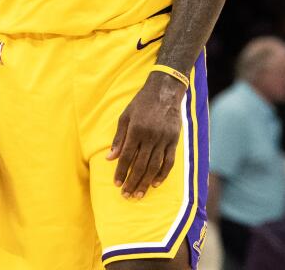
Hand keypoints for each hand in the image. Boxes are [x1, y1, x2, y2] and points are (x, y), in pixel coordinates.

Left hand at [107, 72, 185, 197]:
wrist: (165, 90)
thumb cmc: (142, 103)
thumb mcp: (125, 116)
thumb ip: (118, 138)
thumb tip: (110, 158)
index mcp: (136, 129)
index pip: (127, 156)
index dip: (121, 172)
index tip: (116, 184)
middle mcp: (150, 136)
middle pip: (140, 165)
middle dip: (132, 182)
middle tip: (126, 195)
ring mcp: (164, 138)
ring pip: (154, 166)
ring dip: (146, 182)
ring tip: (139, 194)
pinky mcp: (174, 139)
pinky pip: (169, 161)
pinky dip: (163, 174)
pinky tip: (156, 183)